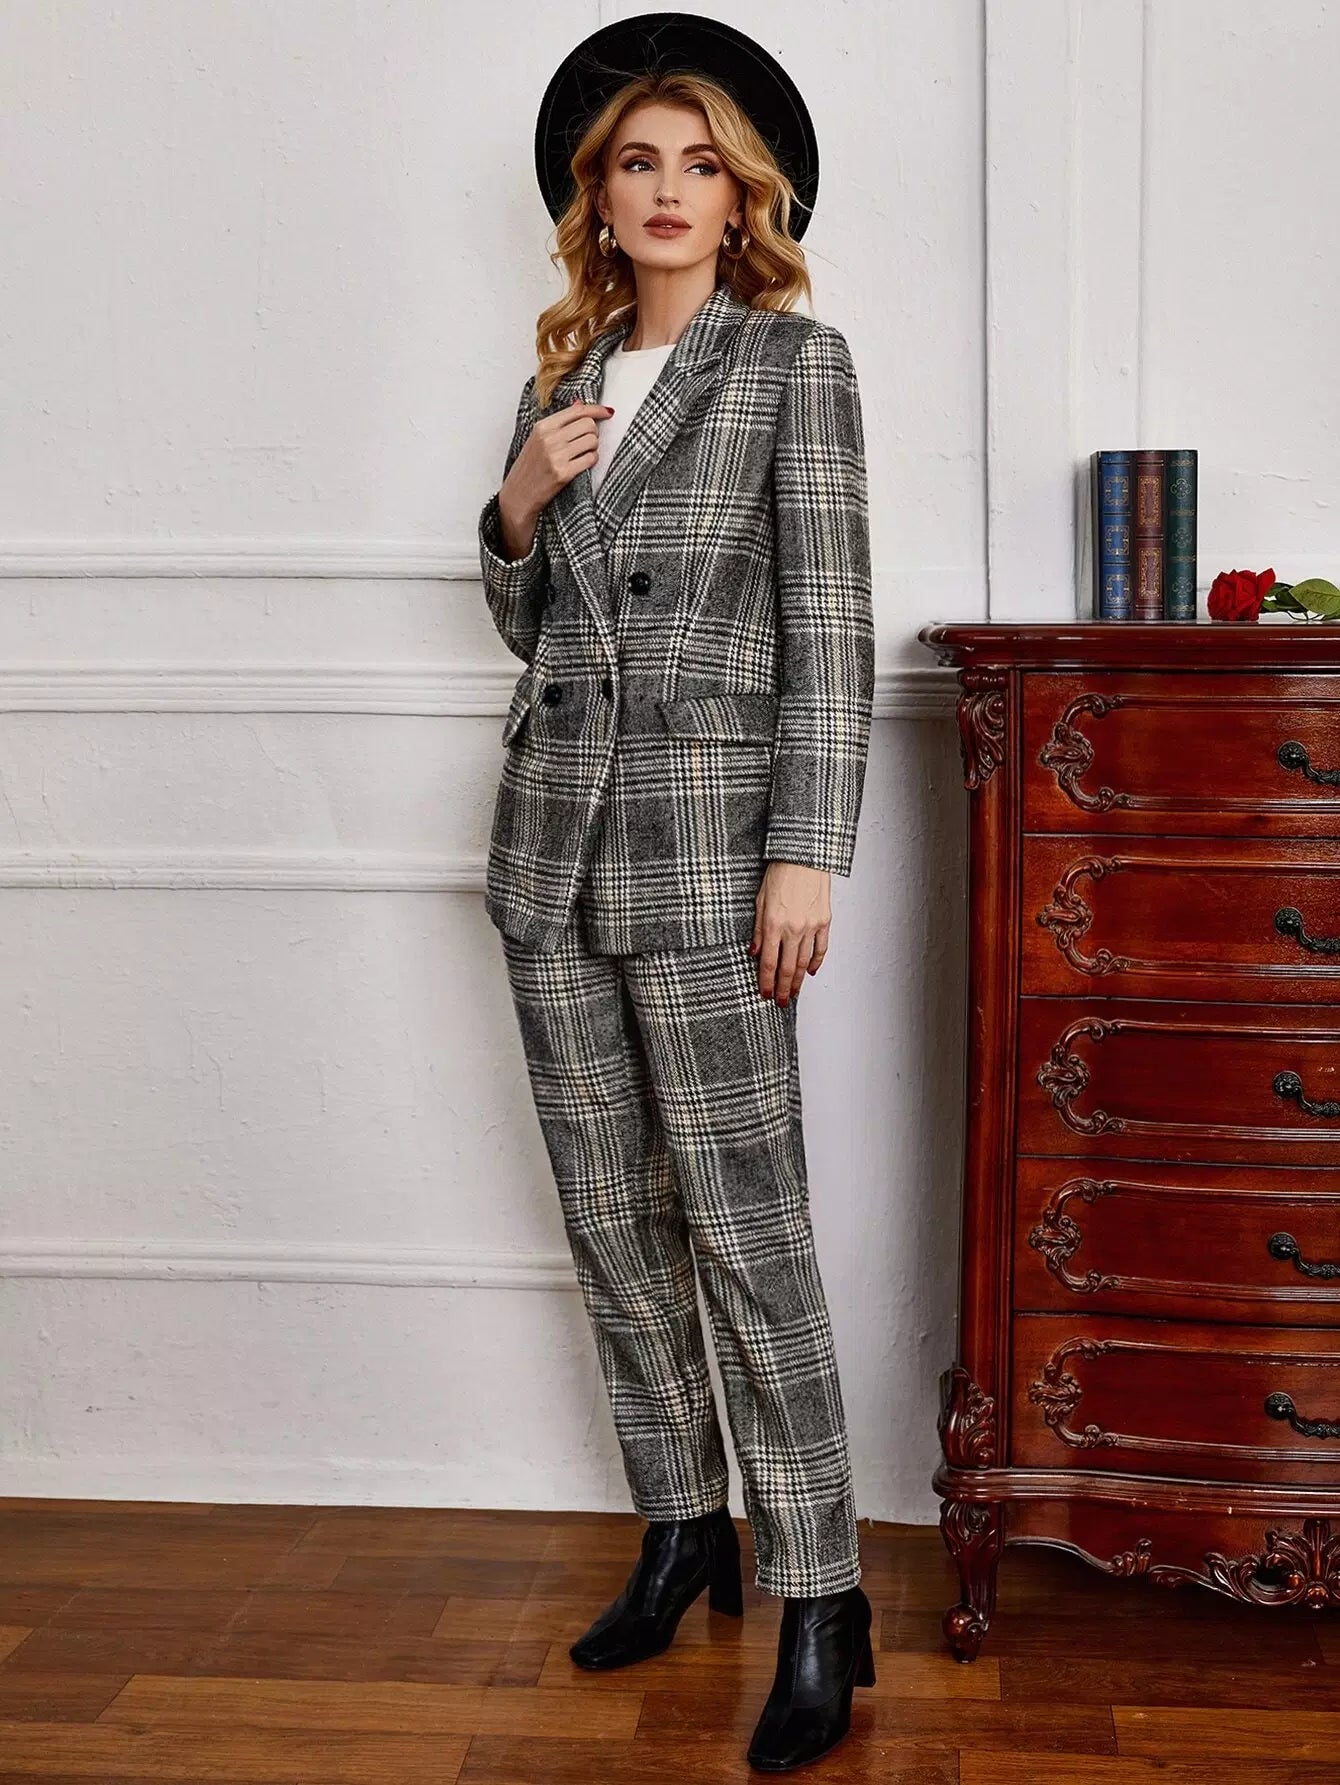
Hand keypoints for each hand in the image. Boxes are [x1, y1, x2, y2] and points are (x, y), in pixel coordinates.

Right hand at [497, 398, 614, 557]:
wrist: (518, 495)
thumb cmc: (529, 468)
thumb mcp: (538, 439)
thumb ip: (559, 422)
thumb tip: (579, 403)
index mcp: (542, 426)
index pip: (577, 410)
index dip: (596, 409)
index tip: (607, 412)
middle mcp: (549, 438)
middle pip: (589, 424)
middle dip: (594, 433)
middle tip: (587, 442)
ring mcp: (556, 456)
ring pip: (592, 441)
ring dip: (593, 448)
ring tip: (583, 454)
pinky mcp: (564, 473)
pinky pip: (591, 459)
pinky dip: (591, 461)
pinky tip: (582, 464)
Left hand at [749, 861, 831, 1004]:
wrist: (804, 857)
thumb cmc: (780, 873)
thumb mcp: (760, 900)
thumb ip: (757, 930)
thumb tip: (754, 953)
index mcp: (773, 924)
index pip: (768, 962)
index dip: (765, 982)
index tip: (764, 994)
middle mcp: (793, 929)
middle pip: (786, 968)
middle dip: (782, 988)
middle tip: (780, 1001)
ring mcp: (811, 926)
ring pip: (803, 962)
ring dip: (797, 981)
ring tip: (793, 993)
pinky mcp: (824, 921)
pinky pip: (821, 948)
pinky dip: (815, 962)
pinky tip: (809, 972)